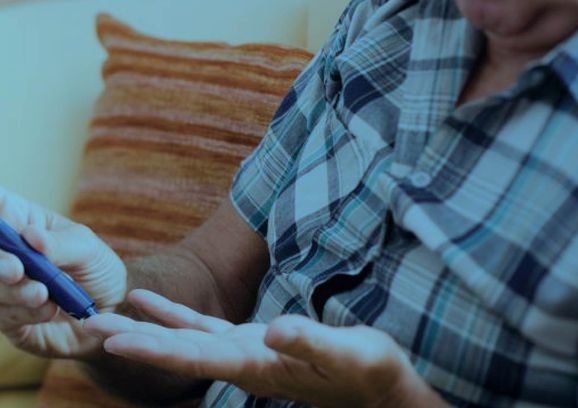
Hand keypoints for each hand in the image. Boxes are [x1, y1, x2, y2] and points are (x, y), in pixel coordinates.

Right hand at [0, 187, 126, 357]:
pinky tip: (49, 310)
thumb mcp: (87, 249)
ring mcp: (2, 284)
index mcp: (18, 221)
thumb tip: (30, 236)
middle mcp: (4, 252)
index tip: (4, 226)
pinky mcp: (5, 316)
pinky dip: (25, 312)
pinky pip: (3, 315)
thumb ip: (60, 244)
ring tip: (42, 294)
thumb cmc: (97, 268)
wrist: (110, 309)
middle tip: (17, 271)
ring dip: (14, 292)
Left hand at [86, 289, 446, 407]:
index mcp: (260, 365)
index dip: (156, 347)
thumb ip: (310, 341)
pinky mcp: (252, 343)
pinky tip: (150, 302)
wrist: (377, 385)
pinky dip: (174, 316)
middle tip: (88, 326)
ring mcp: (245, 354)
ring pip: (184, 339)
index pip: (198, 357)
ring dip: (144, 328)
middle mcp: (243, 363)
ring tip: (105, 313)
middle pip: (179, 351)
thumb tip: (274, 329)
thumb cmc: (367, 369)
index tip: (116, 339)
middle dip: (135, 339)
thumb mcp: (347, 352)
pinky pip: (202, 327)